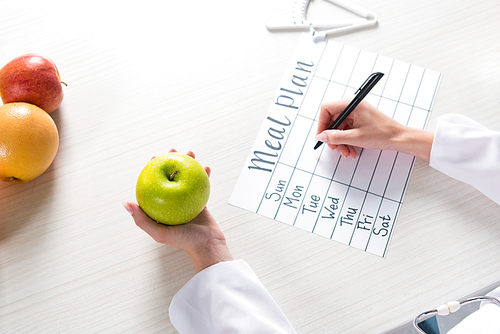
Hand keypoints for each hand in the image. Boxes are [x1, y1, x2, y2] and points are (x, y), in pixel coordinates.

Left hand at [123, 149, 232, 271]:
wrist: (206, 245)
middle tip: (172, 150)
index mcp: (160, 207)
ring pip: (186, 177)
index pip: (154, 184)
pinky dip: (203, 175)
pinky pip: (201, 184)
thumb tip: (125, 203)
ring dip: (188, 164)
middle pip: (170, 176)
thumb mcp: (159, 233)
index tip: (154, 157)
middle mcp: (172, 202)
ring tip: (190, 154)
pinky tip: (206, 167)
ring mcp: (186, 200)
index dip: (152, 169)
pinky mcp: (199, 200)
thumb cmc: (183, 241)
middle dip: (171, 161)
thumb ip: (142, 220)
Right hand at [315, 99, 433, 160]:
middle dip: (332, 136)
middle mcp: (353, 107)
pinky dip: (346, 141)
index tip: (322, 136)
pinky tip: (351, 150)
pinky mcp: (359, 122)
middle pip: (332, 120)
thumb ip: (335, 137)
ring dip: (340, 142)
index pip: (327, 109)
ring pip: (339, 128)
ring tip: (346, 152)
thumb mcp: (356, 137)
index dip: (322, 123)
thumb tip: (321, 136)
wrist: (399, 139)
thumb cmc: (383, 134)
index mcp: (352, 105)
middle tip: (335, 148)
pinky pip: (346, 131)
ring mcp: (356, 114)